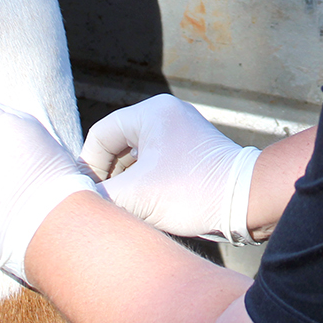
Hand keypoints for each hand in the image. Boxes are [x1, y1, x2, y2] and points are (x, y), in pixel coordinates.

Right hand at [82, 95, 260, 244]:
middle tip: (105, 204)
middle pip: (117, 145)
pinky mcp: (191, 153)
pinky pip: (156, 164)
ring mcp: (181, 133)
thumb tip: (75, 199)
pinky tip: (146, 208)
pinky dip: (145, 184)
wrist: (247, 202)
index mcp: (151, 113)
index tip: (88, 195)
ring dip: (127, 183)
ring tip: (125, 209)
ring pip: (136, 157)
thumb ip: (98, 195)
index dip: (88, 166)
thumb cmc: (193, 193)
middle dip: (108, 177)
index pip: (100, 135)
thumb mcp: (136, 197)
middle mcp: (166, 115)